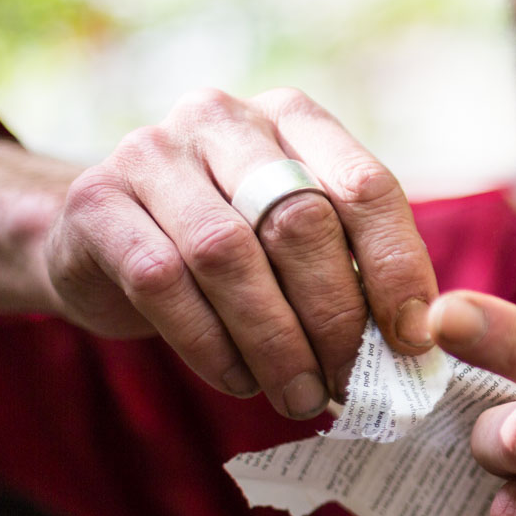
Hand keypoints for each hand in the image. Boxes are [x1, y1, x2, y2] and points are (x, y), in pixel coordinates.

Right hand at [43, 88, 436, 418]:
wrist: (98, 241)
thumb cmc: (228, 249)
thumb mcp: (295, 239)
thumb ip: (351, 267)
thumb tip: (418, 340)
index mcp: (294, 119)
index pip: (366, 185)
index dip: (397, 269)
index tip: (413, 340)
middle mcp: (224, 120)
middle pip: (300, 223)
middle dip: (335, 318)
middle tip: (351, 385)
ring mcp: (153, 153)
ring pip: (230, 256)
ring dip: (275, 343)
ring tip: (301, 396)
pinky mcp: (97, 202)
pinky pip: (162, 282)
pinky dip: (210, 344)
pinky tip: (240, 379)